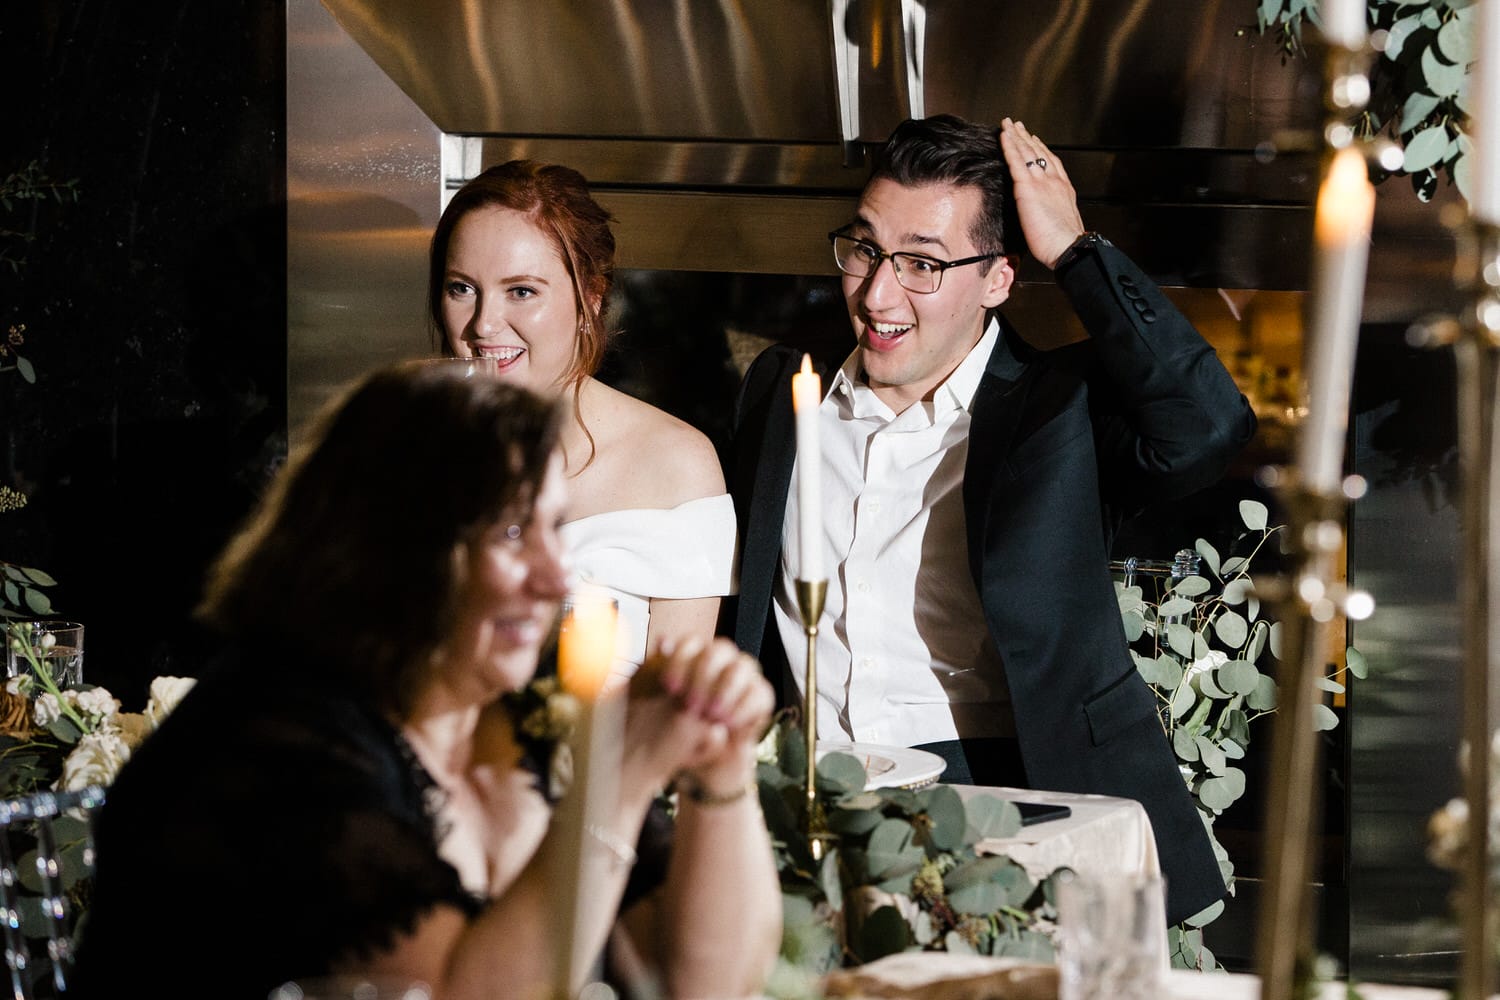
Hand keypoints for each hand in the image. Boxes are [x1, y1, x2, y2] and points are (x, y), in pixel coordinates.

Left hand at [621, 637, 773, 796]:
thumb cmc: (671, 726)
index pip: (692, 643)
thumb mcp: (658, 704)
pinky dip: (742, 707)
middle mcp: (722, 661)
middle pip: (720, 649)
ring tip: (710, 715)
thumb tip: (664, 641)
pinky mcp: (760, 697)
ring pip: (743, 667)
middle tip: (690, 704)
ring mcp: (744, 677)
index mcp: (695, 656)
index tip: (668, 686)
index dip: (681, 660)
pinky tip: (726, 723)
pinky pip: (759, 694)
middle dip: (704, 675)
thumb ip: (658, 671)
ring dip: (726, 689)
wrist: (695, 756)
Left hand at [999, 117, 1085, 269]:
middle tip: (1018, 125)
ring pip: (1027, 152)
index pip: (1051, 162)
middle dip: (1026, 137)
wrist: (1068, 247)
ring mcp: (1042, 182)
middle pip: (1038, 152)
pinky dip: (1009, 146)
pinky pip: (1016, 161)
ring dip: (1016, 136)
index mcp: (1063, 188)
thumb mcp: (1061, 222)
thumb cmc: (1064, 243)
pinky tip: (1004, 135)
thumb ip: (1052, 211)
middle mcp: (1054, 180)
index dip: (1041, 148)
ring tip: (1008, 124)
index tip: (1035, 139)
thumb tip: (1043, 214)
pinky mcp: (1028, 188)